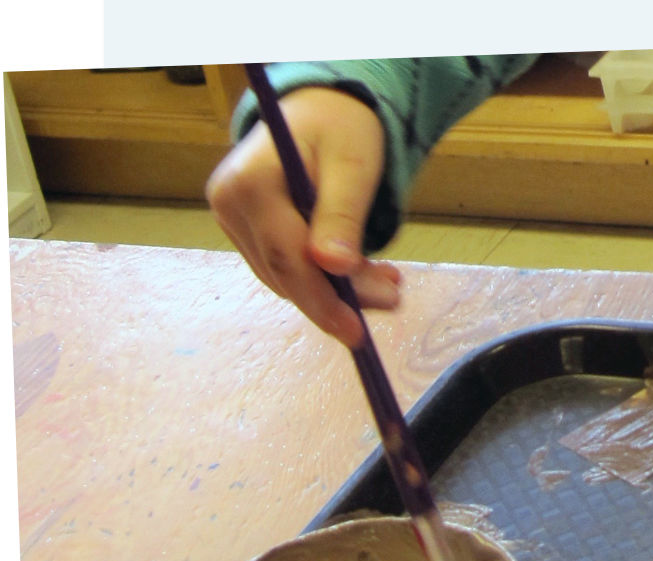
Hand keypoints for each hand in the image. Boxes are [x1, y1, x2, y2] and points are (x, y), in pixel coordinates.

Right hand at [206, 87, 402, 344]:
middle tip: (393, 297)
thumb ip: (342, 214)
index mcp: (250, 184)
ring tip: (386, 282)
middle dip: (339, 299)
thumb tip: (333, 267)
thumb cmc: (340, 127)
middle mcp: (230, 204)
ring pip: (286, 278)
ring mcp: (233, 220)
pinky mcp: (246, 230)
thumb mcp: (353, 165)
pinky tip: (362, 273)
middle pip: (286, 274)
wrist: (319, 108)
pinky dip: (324, 279)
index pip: (287, 258)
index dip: (323, 300)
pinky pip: (286, 268)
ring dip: (337, 291)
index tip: (357, 332)